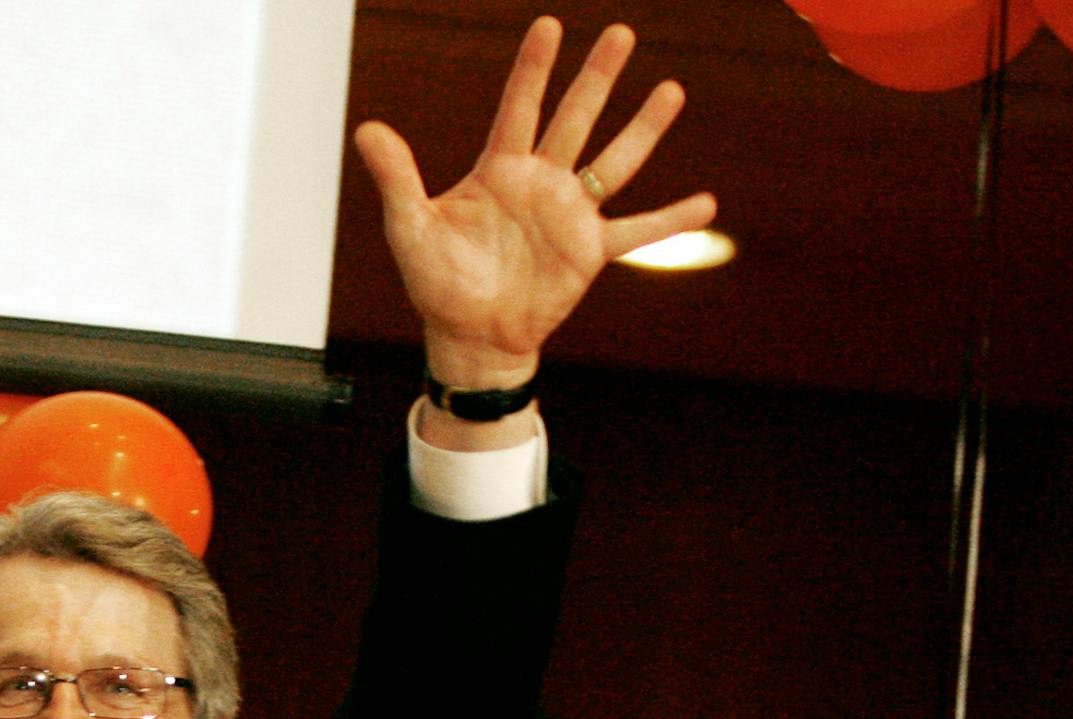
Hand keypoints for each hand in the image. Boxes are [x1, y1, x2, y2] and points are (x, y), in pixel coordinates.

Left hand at [354, 17, 716, 389]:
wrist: (469, 335)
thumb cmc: (437, 281)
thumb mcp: (410, 228)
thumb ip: (397, 178)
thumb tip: (366, 129)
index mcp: (499, 169)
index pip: (518, 107)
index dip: (533, 69)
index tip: (549, 25)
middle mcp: (540, 182)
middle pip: (574, 119)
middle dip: (596, 77)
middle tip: (621, 33)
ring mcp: (569, 215)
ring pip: (613, 163)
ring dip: (642, 129)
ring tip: (671, 89)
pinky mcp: (589, 252)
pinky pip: (637, 231)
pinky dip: (671, 220)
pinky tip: (707, 204)